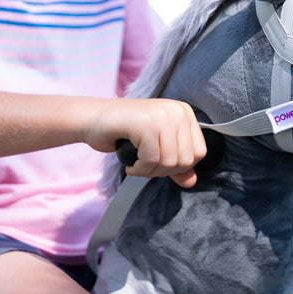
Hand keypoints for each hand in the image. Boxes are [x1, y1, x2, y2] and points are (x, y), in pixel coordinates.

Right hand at [82, 98, 206, 187]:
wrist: (92, 119)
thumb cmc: (124, 133)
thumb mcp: (156, 148)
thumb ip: (176, 165)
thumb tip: (191, 182)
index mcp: (184, 112)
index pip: (200, 153)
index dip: (179, 167)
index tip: (158, 164)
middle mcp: (177, 110)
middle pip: (186, 160)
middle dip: (164, 172)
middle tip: (145, 166)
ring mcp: (162, 115)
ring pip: (169, 162)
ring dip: (150, 172)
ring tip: (137, 165)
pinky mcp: (146, 124)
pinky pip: (151, 160)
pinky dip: (140, 169)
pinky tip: (130, 165)